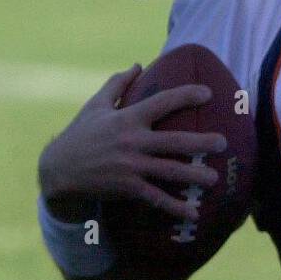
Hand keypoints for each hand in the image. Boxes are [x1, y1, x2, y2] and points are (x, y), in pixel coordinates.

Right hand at [38, 65, 226, 221]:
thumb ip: (117, 84)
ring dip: (193, 176)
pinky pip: (156, 198)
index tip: (208, 93)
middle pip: (173, 141)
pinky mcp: (127, 187)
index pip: (162, 103)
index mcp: (127, 118)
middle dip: (200, 142)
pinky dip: (175, 207)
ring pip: (169, 171)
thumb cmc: (80, 134)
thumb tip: (138, 65)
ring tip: (214, 179)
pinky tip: (194, 214)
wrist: (57, 170)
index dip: (185, 96)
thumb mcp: (95, 106)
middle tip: (223, 142)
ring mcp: (130, 166)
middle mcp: (132, 141)